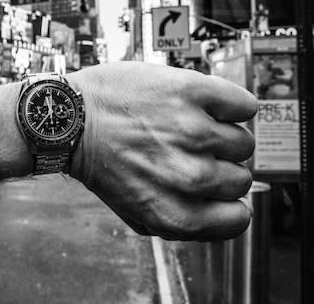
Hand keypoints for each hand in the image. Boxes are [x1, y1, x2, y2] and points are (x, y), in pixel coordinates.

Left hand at [67, 62, 256, 240]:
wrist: (69, 118)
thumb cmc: (99, 162)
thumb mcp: (135, 211)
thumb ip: (181, 220)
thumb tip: (225, 215)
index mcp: (175, 214)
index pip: (238, 218)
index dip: (226, 201)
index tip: (216, 189)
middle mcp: (187, 177)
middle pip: (242, 178)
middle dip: (219, 167)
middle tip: (190, 153)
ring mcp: (192, 132)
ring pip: (244, 142)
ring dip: (222, 135)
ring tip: (190, 128)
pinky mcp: (191, 92)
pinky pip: (244, 105)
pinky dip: (232, 105)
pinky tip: (205, 106)